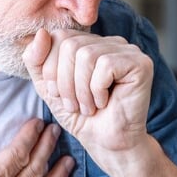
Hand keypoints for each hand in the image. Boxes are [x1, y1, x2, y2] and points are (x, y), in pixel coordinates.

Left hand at [22, 28, 153, 166]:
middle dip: (64, 82)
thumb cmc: (80, 116)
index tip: (58, 95)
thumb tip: (41, 32)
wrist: (106, 144)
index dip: (50, 68)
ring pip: (86, 55)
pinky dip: (98, 90)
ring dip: (81, 90)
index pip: (58, 36)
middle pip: (70, 44)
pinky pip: (106, 65)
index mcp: (89, 43)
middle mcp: (109, 41)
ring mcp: (127, 50)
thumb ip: (36, 60)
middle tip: (74, 105)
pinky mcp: (140, 63)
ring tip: (88, 107)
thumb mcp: (47, 87)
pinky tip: (105, 102)